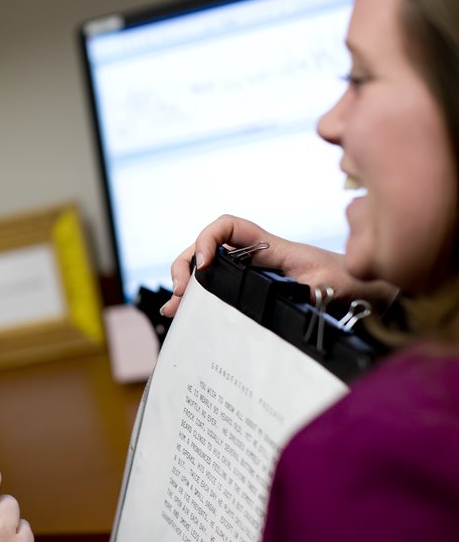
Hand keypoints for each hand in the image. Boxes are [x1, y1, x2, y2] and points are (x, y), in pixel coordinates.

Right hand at [159, 215, 397, 317]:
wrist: (367, 293)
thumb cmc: (352, 282)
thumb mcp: (332, 286)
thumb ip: (311, 290)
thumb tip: (293, 301)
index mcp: (269, 246)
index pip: (228, 226)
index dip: (208, 240)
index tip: (205, 267)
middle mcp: (254, 256)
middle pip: (206, 247)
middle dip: (186, 265)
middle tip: (181, 293)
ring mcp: (250, 273)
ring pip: (206, 269)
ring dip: (186, 284)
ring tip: (173, 308)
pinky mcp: (251, 291)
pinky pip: (217, 289)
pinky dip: (197, 300)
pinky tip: (181, 315)